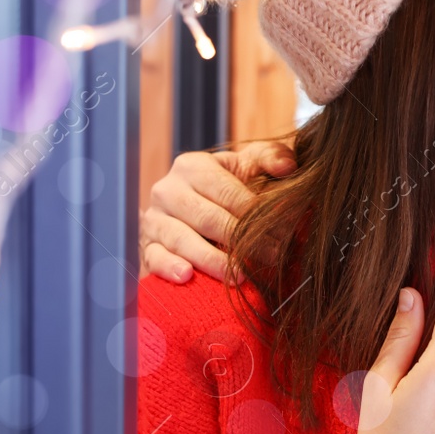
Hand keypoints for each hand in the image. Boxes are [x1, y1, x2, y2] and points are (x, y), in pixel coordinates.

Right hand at [140, 139, 295, 281]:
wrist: (184, 206)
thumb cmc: (223, 186)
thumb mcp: (245, 165)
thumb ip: (269, 157)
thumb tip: (287, 166)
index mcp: (192, 166)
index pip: (227, 191)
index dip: (255, 213)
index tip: (281, 232)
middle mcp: (167, 190)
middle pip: (207, 218)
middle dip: (241, 240)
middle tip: (271, 257)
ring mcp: (153, 219)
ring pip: (182, 239)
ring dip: (212, 260)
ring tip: (239, 275)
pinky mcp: (146, 247)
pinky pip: (155, 257)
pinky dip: (169, 267)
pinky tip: (187, 276)